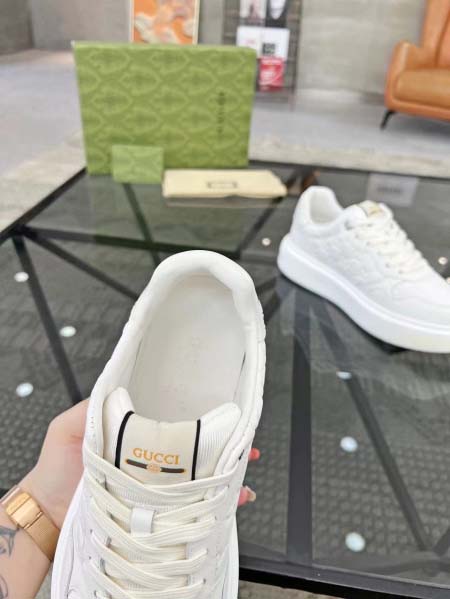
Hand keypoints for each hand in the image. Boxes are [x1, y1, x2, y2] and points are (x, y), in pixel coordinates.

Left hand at [20, 401, 259, 527]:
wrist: (49, 514)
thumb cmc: (57, 469)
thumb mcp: (70, 427)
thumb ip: (92, 406)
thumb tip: (119, 388)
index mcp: (137, 435)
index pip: (175, 421)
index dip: (201, 417)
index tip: (224, 412)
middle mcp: (151, 459)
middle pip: (195, 450)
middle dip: (224, 446)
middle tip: (245, 443)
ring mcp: (155, 485)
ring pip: (199, 477)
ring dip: (225, 473)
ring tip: (242, 470)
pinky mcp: (156, 510)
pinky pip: (190, 506)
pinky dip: (214, 504)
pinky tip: (231, 498)